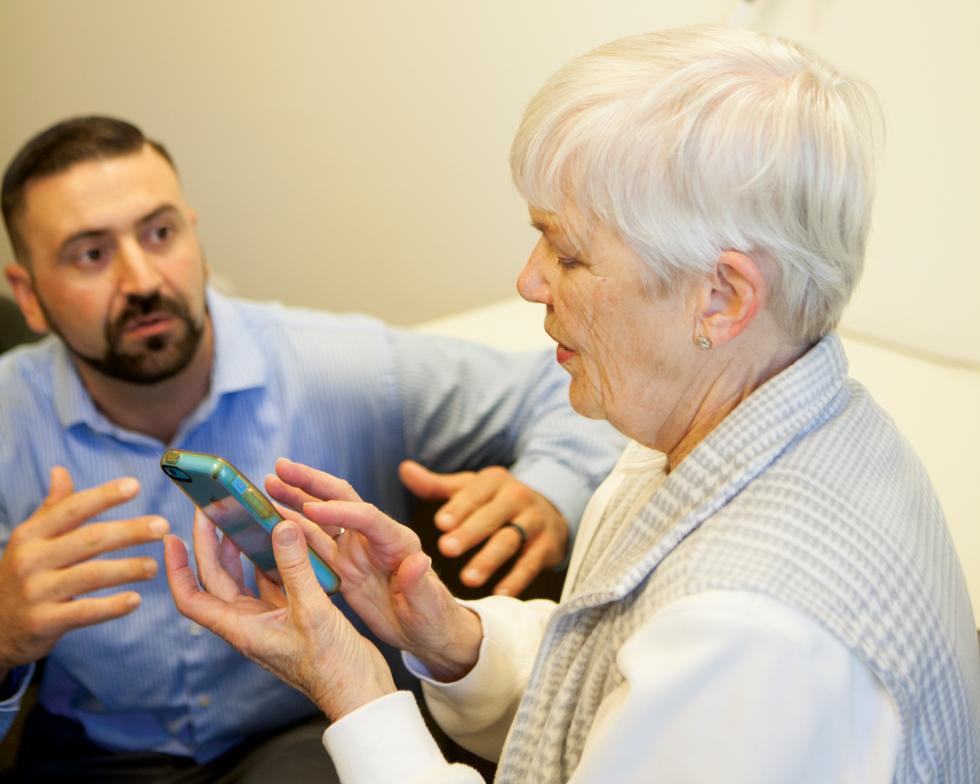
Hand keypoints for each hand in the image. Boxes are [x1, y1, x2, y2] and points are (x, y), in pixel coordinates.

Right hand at [0, 467, 168, 676]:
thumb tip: (61, 471)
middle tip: (162, 526)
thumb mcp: (30, 539)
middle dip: (129, 531)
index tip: (135, 485)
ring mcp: (36, 592)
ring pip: (91, 575)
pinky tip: (136, 600)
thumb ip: (52, 508)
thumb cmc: (24, 573)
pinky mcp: (43, 622)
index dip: (104, 496)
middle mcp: (31, 560)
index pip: (72, 509)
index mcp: (31, 534)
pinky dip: (112, 607)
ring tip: (154, 566)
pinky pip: (84, 612)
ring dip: (127, 569)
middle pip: (89, 539)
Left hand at [165, 510, 396, 720]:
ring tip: (240, 520)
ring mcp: (270, 621)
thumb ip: (295, 567)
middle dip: (210, 546)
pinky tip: (279, 542)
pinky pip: (271, 584)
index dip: (177, 569)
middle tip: (212, 512)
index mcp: (242, 629)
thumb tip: (280, 526)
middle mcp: (250, 625)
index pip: (193, 598)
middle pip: (216, 582)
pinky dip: (270, 561)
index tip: (172, 539)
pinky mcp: (292, 617)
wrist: (358, 690)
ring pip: (243, 581)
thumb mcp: (312, 610)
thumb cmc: (331, 665)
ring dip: (238, 552)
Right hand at [266, 458, 482, 681]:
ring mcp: (356, 550)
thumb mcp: (429, 604)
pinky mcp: (343, 566)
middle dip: (312, 482)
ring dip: (295, 499)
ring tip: (268, 484)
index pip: (368, 517)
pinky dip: (293, 530)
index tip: (312, 508)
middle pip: (342, 500)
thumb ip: (420, 583)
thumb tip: (419, 561)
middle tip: (281, 467)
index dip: (341, 511)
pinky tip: (271, 521)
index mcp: (397, 542)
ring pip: (321, 518)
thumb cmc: (433, 616)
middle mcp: (374, 538)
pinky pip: (314, 543)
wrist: (427, 631)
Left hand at [398, 461, 567, 595]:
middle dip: (470, 532)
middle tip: (446, 549)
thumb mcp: (470, 488)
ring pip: (511, 540)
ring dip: (490, 559)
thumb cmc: (496, 501)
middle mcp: (517, 498)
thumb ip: (436, 485)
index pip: (475, 492)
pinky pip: (532, 563)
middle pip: (492, 516)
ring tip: (468, 579)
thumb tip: (404, 470)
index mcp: (495, 482)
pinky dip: (517, 579)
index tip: (440, 523)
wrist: (550, 509)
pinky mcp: (548, 546)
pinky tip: (500, 594)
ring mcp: (535, 522)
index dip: (459, 507)